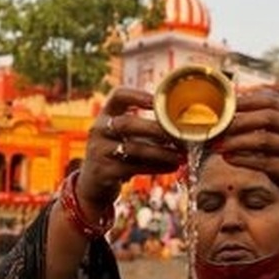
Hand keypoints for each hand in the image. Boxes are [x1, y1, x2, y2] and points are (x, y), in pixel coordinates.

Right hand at [75, 88, 182, 216]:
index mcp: (106, 114)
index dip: (138, 95)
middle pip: (126, 123)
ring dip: (161, 152)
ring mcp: (98, 151)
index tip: (158, 101)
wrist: (94, 183)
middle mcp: (99, 129)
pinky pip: (133, 168)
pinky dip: (156, 167)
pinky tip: (173, 167)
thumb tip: (184, 128)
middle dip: (155, 128)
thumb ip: (147, 128)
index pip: (118, 96)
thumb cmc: (119, 154)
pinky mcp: (103, 172)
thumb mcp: (124, 136)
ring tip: (181, 155)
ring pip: (133, 148)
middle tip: (179, 134)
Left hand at [215, 91, 278, 225]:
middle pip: (268, 117)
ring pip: (265, 140)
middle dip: (239, 121)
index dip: (246, 101)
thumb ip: (267, 132)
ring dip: (237, 141)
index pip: (272, 101)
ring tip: (218, 145)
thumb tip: (230, 121)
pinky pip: (266, 163)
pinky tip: (229, 159)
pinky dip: (244, 160)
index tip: (224, 107)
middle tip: (217, 127)